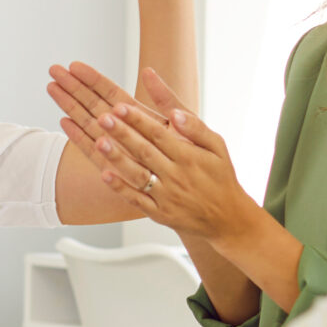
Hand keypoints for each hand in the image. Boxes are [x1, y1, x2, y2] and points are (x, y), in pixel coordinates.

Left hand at [50, 62, 255, 238]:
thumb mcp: (218, 148)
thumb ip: (197, 129)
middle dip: (122, 133)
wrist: (227, 219)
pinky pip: (137, 200)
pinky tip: (105, 175)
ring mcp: (166, 196)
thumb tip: (176, 114)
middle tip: (103, 118)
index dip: (138, 119)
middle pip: (144, 151)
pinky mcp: (159, 213)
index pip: (159, 134)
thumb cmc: (220, 178)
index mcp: (189, 156)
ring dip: (117, 158)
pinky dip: (120, 188)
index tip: (120, 106)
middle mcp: (176, 175)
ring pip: (138, 175)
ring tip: (99, 142)